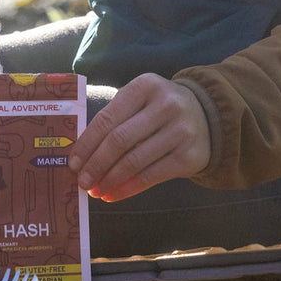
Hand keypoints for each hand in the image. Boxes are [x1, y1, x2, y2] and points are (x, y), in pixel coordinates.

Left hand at [67, 74, 211, 202]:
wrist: (207, 115)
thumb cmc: (160, 108)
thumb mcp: (140, 100)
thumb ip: (115, 118)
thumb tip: (83, 155)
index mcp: (145, 86)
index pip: (108, 118)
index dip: (87, 143)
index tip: (73, 163)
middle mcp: (164, 105)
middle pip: (119, 140)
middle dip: (96, 164)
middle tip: (82, 182)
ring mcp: (179, 131)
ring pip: (134, 160)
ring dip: (110, 179)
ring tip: (96, 191)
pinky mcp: (188, 156)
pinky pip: (151, 176)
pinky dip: (128, 188)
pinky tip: (114, 194)